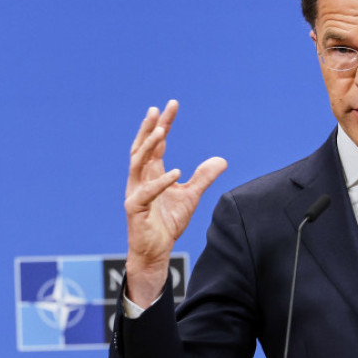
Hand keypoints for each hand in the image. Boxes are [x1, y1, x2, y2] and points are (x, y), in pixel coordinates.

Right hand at [124, 99, 226, 305]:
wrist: (155, 251)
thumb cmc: (167, 224)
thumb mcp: (190, 197)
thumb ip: (203, 178)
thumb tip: (221, 160)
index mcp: (151, 173)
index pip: (156, 144)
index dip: (163, 124)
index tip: (171, 105)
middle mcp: (140, 179)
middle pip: (142, 147)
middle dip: (150, 127)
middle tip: (158, 109)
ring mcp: (135, 192)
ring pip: (137, 164)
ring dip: (148, 147)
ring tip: (161, 132)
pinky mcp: (135, 208)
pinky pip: (147, 192)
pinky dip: (161, 182)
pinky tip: (175, 173)